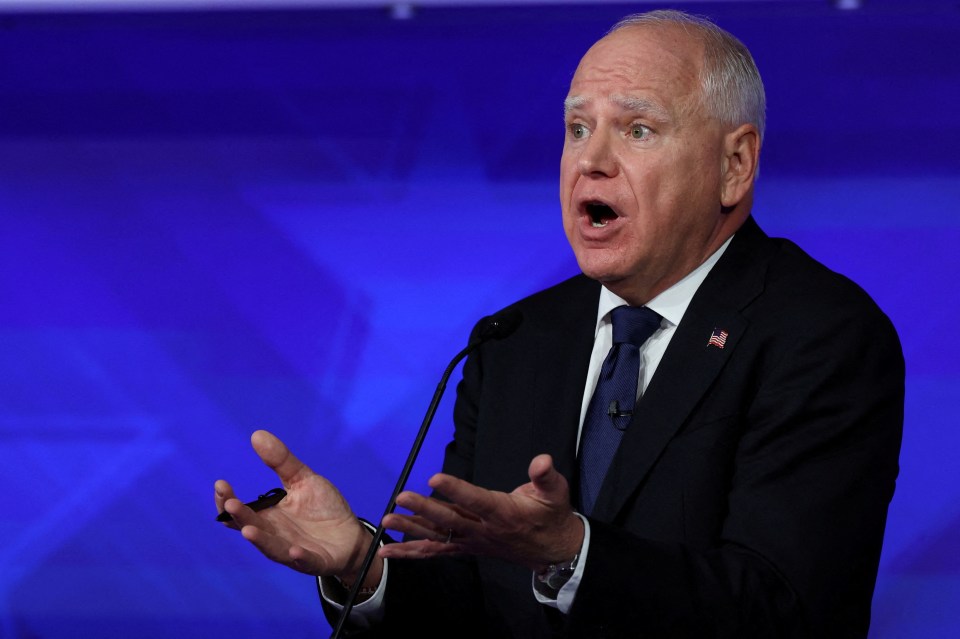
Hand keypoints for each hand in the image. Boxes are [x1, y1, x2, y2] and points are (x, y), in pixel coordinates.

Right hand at [214, 430, 380, 584]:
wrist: (351, 535)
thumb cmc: (322, 508)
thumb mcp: (302, 479)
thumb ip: (281, 461)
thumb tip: (256, 434)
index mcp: (268, 516)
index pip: (241, 511)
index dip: (226, 500)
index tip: (221, 483)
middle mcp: (275, 535)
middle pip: (252, 527)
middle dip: (240, 517)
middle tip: (229, 504)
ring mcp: (293, 550)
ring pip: (272, 548)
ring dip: (260, 540)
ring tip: (248, 531)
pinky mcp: (315, 561)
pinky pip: (305, 561)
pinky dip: (299, 557)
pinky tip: (294, 551)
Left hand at [379, 454, 583, 571]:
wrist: (552, 550)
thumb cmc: (551, 516)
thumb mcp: (555, 492)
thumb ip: (546, 476)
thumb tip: (542, 460)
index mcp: (503, 513)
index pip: (476, 501)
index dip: (456, 490)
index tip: (435, 478)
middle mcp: (483, 530)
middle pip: (450, 520)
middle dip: (424, 509)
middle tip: (401, 497)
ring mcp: (471, 542)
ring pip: (437, 537)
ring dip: (410, 530)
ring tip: (386, 521)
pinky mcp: (464, 547)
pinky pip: (435, 551)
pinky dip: (410, 552)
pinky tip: (387, 551)